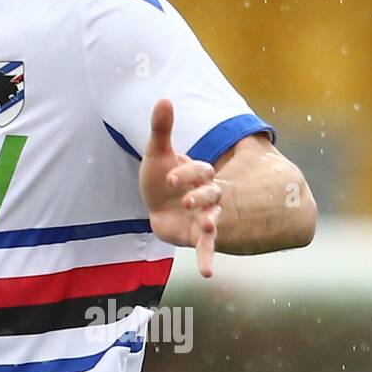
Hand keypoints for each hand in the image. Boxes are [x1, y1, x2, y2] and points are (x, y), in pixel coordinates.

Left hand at [138, 98, 226, 276]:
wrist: (157, 203)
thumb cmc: (159, 176)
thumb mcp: (157, 154)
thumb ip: (161, 129)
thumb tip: (163, 97)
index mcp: (200, 173)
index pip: (198, 170)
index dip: (185, 173)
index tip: (168, 176)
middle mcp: (208, 195)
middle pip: (211, 194)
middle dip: (201, 196)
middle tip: (189, 200)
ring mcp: (205, 216)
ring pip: (214, 219)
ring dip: (211, 225)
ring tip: (210, 228)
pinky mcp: (196, 235)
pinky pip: (205, 247)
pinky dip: (208, 259)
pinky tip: (208, 274)